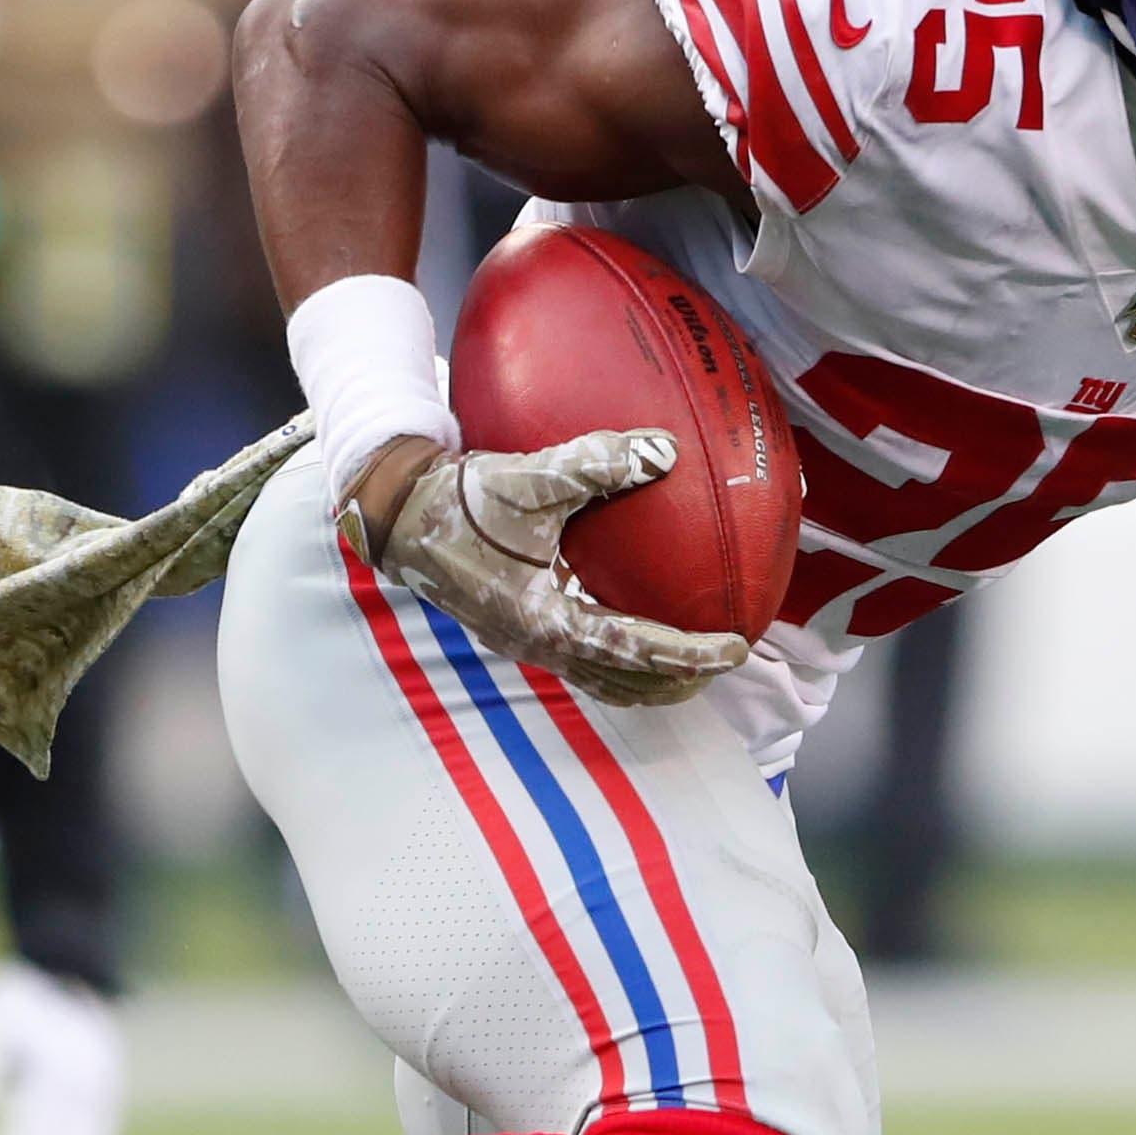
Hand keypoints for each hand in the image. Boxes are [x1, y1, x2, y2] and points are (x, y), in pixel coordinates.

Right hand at [369, 429, 748, 709]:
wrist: (398, 515)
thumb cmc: (461, 499)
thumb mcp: (530, 477)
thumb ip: (598, 463)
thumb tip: (666, 450)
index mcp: (544, 620)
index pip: (635, 650)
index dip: (690, 653)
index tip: (736, 648)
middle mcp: (536, 644)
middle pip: (622, 684)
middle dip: (676, 683)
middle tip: (723, 668)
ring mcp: (522, 643)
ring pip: (598, 680)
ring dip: (645, 680)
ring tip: (686, 671)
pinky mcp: (513, 630)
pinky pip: (577, 659)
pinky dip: (614, 660)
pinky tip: (629, 634)